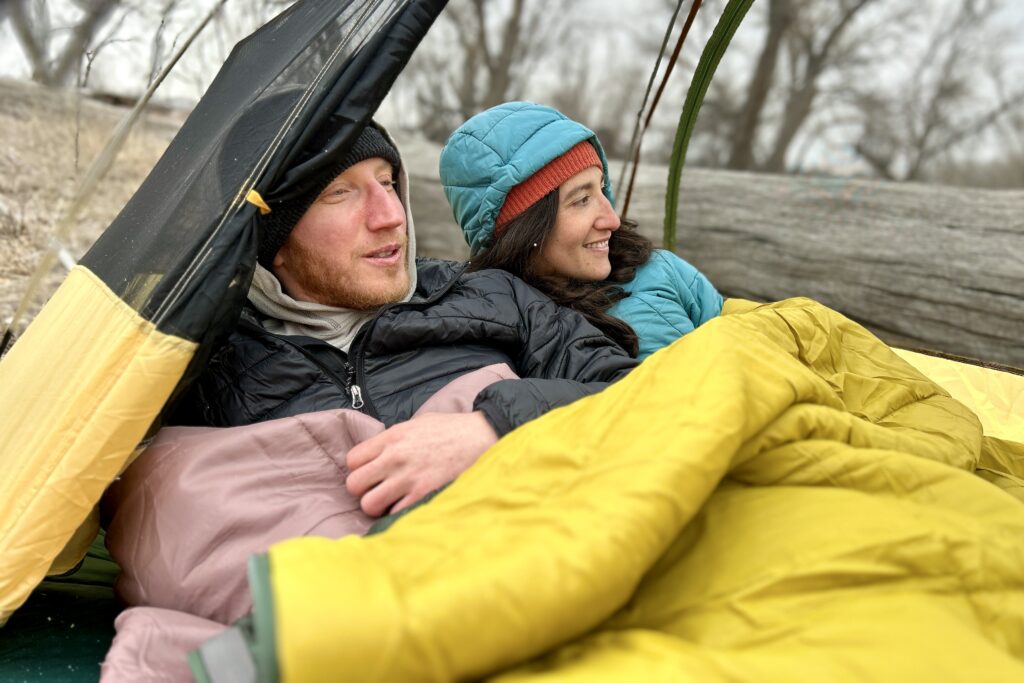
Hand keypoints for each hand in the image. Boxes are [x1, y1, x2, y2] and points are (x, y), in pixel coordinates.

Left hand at [345, 411, 497, 516]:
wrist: (482, 436)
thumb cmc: (452, 429)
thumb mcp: (418, 423)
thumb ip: (395, 438)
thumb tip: (379, 452)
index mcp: (392, 437)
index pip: (352, 460)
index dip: (359, 469)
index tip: (371, 473)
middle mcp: (395, 458)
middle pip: (354, 484)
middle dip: (364, 490)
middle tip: (378, 490)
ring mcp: (408, 478)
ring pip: (369, 504)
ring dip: (378, 506)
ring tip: (392, 502)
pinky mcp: (423, 495)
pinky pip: (395, 514)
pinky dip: (399, 514)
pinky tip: (409, 507)